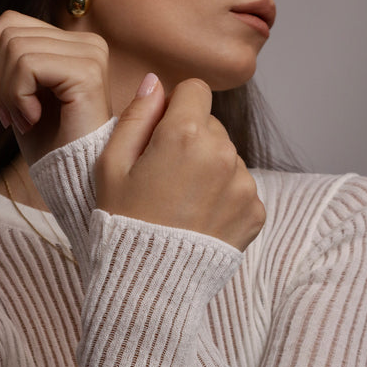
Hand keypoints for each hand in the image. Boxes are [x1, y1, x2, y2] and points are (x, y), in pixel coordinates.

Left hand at [0, 10, 111, 164]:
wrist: (74, 180)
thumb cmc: (53, 147)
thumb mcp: (18, 98)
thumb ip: (5, 63)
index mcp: (73, 46)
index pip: (14, 22)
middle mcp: (87, 44)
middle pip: (11, 33)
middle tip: (8, 116)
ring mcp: (90, 55)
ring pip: (16, 48)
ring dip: (7, 93)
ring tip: (22, 121)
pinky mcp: (86, 72)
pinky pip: (29, 65)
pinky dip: (19, 96)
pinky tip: (32, 119)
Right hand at [96, 77, 265, 250]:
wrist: (148, 284)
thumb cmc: (123, 223)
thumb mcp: (110, 166)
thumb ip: (136, 116)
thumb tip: (155, 82)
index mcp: (186, 134)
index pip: (194, 90)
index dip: (175, 109)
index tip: (160, 137)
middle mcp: (223, 154)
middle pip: (212, 125)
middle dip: (192, 141)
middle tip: (165, 180)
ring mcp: (244, 185)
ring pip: (228, 158)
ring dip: (209, 171)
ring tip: (181, 205)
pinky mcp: (256, 212)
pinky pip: (241, 190)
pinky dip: (224, 200)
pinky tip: (199, 221)